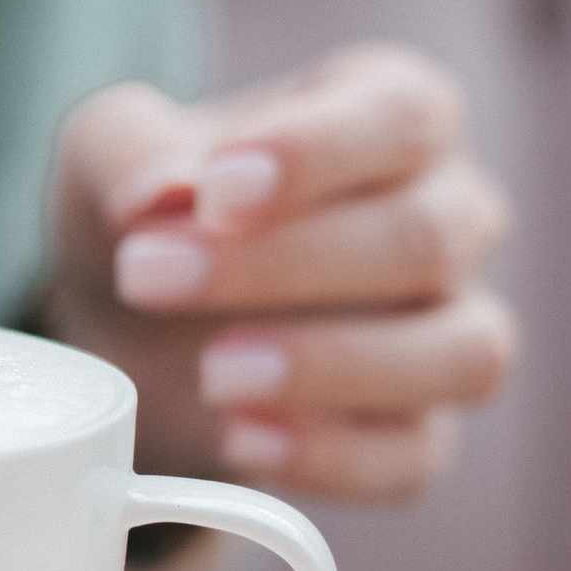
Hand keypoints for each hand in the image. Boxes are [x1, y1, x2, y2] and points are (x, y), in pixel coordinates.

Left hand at [44, 45, 514, 501]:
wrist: (135, 330)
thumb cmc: (151, 213)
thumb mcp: (109, 152)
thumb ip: (129, 150)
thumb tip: (162, 193)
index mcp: (397, 113)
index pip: (404, 119)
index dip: (318, 154)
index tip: (215, 192)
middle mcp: (452, 216)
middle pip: (424, 238)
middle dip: (282, 265)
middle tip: (151, 279)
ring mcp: (454, 330)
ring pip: (461, 353)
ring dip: (334, 366)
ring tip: (214, 375)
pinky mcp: (423, 434)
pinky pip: (415, 455)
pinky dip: (331, 456)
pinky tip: (241, 440)